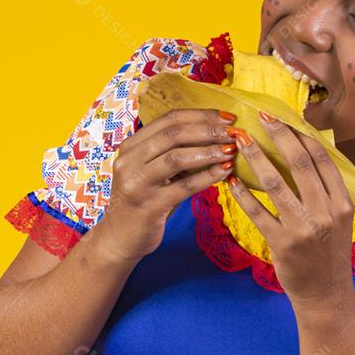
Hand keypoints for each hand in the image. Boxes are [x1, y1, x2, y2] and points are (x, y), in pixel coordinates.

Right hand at [100, 108, 238, 262]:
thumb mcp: (152, 171)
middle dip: (208, 130)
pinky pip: (183, 187)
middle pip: (173, 134)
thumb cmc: (144, 201)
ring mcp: (136, 184)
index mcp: (131, 146)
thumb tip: (215, 135)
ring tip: (231, 150)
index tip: (228, 118)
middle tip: (235, 133)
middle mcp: (129, 161)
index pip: (169, 119)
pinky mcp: (148, 206)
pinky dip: (207, 177)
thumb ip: (173, 153)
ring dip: (209, 151)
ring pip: (177, 157)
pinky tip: (225, 172)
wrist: (120, 239)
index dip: (201, 115)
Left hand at [226, 110, 354, 305]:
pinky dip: (242, 194)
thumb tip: (308, 149)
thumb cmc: (329, 252)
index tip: (283, 117)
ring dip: (255, 159)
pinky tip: (230, 180)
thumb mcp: (338, 218)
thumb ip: (327, 189)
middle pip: (299, 164)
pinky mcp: (282, 245)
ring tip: (239, 141)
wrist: (326, 294)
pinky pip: (257, 213)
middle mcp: (326, 213)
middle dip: (278, 136)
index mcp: (342, 203)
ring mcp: (303, 229)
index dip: (302, 134)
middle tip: (260, 117)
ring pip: (274, 184)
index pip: (322, 158)